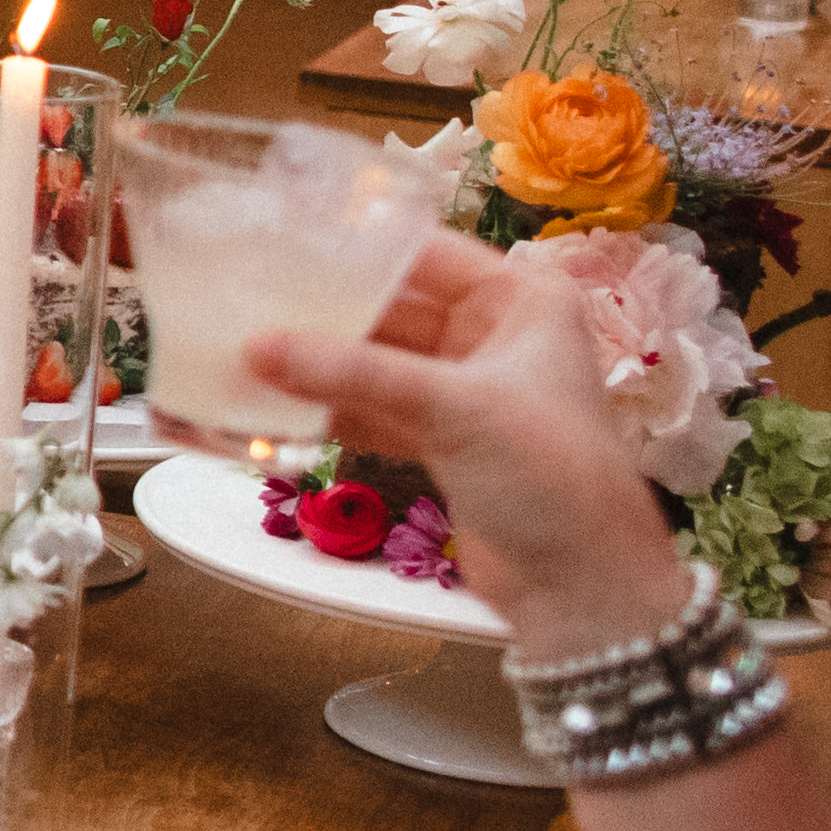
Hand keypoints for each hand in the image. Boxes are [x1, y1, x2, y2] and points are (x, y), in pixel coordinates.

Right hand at [245, 228, 690, 650]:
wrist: (583, 586)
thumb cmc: (554, 477)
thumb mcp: (454, 409)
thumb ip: (355, 375)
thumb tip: (258, 347)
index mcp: (521, 300)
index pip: (424, 253)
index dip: (354, 249)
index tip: (280, 244)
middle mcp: (494, 336)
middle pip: (391, 309)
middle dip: (325, 314)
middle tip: (247, 306)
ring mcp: (465, 391)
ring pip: (377, 364)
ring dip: (321, 369)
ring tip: (247, 357)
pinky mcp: (443, 441)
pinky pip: (374, 411)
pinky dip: (333, 413)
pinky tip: (278, 410)